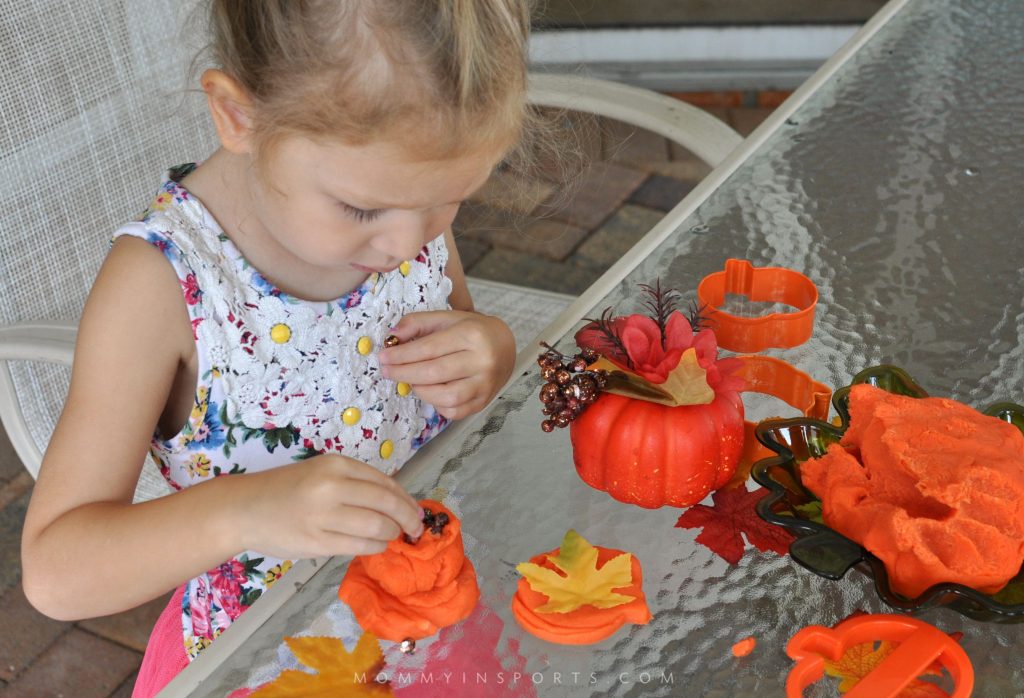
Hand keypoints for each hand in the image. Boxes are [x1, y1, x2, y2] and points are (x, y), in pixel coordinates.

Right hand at [236, 454, 423, 558]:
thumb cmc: (286, 489)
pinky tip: (377, 546)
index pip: (386, 483)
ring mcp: (324, 516)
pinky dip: (375, 547)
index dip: (407, 499)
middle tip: (417, 529)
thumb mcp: (321, 472)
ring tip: (393, 537)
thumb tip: (397, 502)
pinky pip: (359, 546)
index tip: (417, 510)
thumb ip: (355, 483)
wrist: (244, 508)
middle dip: (408, 519)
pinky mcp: (317, 542)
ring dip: (392, 535)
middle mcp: (332, 486)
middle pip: (387, 504)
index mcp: (336, 465)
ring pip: (377, 527)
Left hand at [378, 310, 515, 419]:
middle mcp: (482, 361)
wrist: (504, 346)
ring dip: (419, 390)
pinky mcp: (484, 401)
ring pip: (444, 396)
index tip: (383, 357)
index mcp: (472, 335)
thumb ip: (417, 323)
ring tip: (410, 380)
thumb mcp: (446, 318)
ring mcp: (485, 384)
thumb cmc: (472, 330)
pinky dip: (436, 404)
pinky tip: (430, 391)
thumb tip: (392, 338)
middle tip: (387, 371)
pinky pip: (454, 411)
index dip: (401, 355)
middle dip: (404, 373)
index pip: (429, 348)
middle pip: (433, 373)